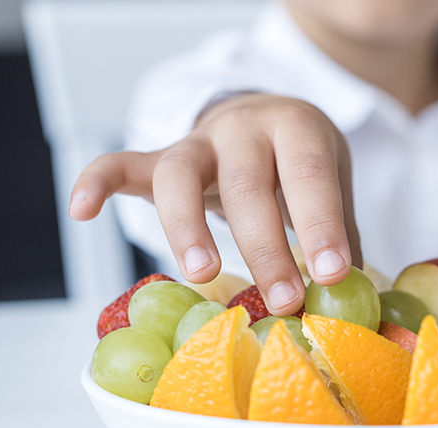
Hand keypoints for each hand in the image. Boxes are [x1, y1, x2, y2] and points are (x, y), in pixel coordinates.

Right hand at [69, 94, 360, 315]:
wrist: (260, 116)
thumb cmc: (298, 165)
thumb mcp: (331, 183)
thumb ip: (339, 234)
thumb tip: (358, 299)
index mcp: (295, 129)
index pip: (308, 177)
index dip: (320, 226)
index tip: (332, 275)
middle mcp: (242, 128)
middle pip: (245, 184)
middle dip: (265, 248)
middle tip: (283, 301)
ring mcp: (195, 142)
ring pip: (179, 176)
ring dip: (187, 226)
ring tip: (203, 274)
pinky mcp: (157, 158)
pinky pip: (119, 165)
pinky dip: (96, 182)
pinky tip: (80, 211)